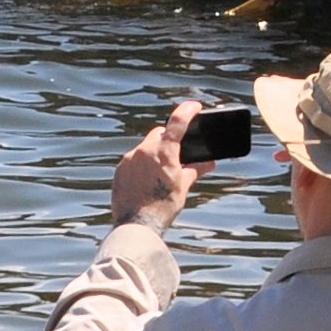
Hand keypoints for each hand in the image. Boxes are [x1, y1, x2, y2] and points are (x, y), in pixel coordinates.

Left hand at [110, 103, 204, 228]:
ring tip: (161, 172)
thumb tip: (210, 162)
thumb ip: (195, 169)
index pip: (177, 122)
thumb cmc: (163, 206)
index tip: (195, 106)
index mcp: (164, 152)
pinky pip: (133, 159)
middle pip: (160, 134)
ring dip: (154, 153)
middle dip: (169, 139)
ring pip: (145, 147)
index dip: (188, 111)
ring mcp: (130, 159)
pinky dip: (142, 164)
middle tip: (177, 153)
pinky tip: (147, 180)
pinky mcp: (120, 169)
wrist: (137, 224)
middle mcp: (144, 150)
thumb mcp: (183, 187)